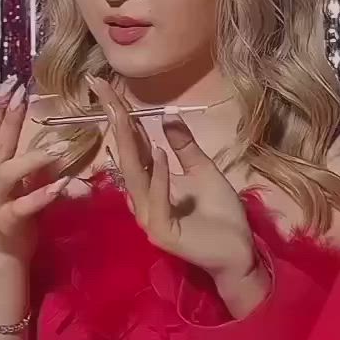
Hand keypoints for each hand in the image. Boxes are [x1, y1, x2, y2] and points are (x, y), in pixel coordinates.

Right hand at [0, 81, 67, 260]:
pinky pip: (25, 206)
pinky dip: (42, 194)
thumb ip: (17, 148)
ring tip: (57, 146)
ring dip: (32, 158)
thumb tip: (29, 112)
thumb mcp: (11, 173)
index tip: (7, 84)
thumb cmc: (8, 205)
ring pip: (7, 173)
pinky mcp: (7, 221)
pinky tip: (61, 184)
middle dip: (7, 118)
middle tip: (22, 95)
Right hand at [90, 77, 264, 308]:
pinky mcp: (162, 232)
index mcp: (151, 183)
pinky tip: (158, 152)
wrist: (238, 253)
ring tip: (124, 114)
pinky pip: (156, 201)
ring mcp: (149, 216)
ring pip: (135, 176)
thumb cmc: (221, 215)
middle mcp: (142, 198)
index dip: (121, 115)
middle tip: (101, 87)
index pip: (132, 144)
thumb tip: (167, 116)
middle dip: (115, 120)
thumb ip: (185, 147)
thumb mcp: (204, 171)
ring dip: (131, 144)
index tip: (107, 86)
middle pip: (127, 154)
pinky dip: (158, 176)